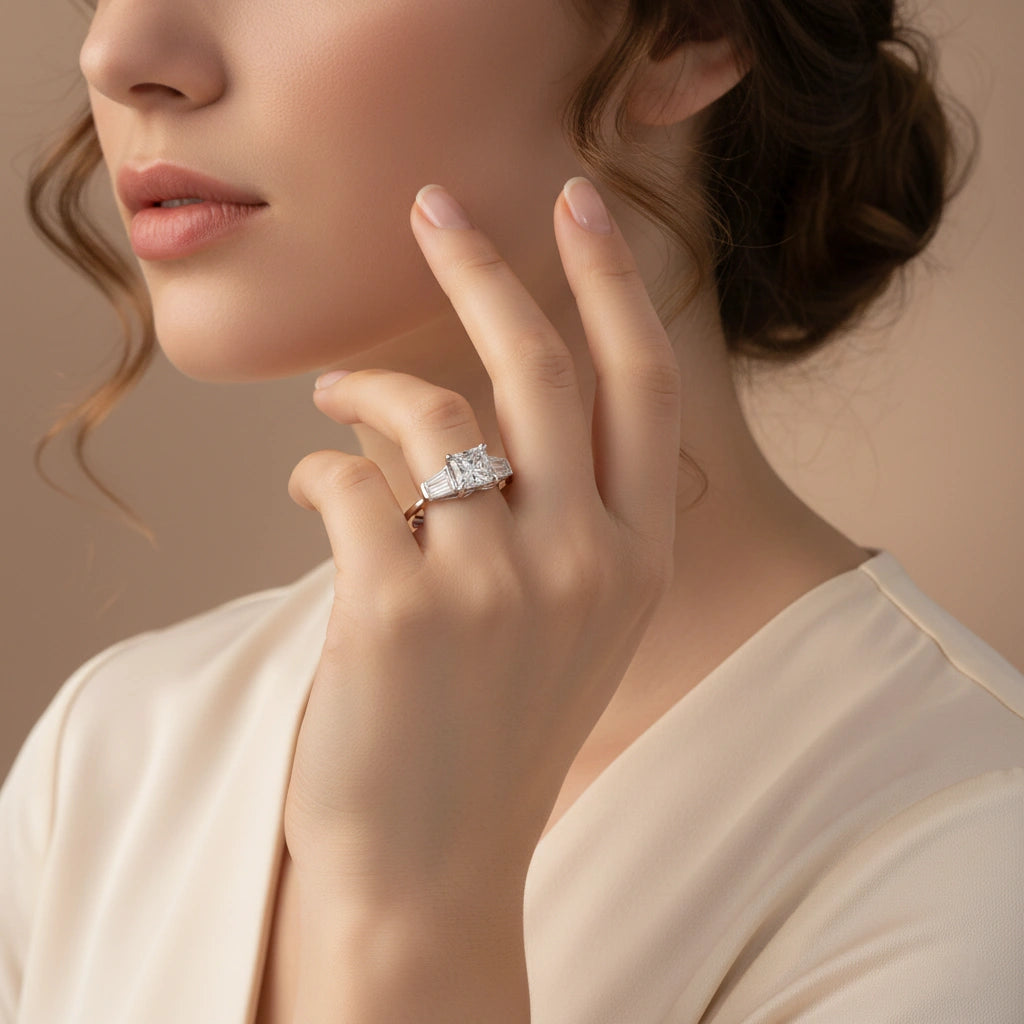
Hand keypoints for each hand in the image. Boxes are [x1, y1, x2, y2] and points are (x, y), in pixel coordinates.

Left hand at [285, 178, 681, 912]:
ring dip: (364, 388)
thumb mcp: (563, 618)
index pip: (645, 384)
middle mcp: (587, 560)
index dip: (614, 282)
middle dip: (484, 263)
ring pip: (429, 413)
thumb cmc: (490, 728)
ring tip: (329, 401)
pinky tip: (307, 493)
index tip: (578, 205)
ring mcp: (499, 586)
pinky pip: (345, 481)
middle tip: (431, 205)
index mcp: (639, 557)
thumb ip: (548, 508)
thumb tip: (446, 395)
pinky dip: (315, 470)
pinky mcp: (399, 610)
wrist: (433, 865)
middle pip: (541, 364)